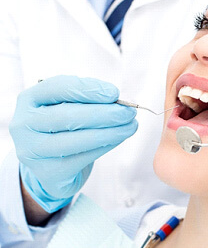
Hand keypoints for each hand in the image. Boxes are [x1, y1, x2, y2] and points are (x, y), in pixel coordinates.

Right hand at [9, 76, 137, 212]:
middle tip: (129, 112)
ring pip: (75, 140)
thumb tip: (118, 101)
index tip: (114, 93)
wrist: (52, 164)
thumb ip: (88, 100)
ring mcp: (32, 151)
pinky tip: (119, 138)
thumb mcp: (69, 106)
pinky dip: (105, 146)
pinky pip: (82, 158)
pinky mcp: (48, 172)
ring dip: (110, 132)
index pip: (57, 88)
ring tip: (131, 126)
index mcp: (29, 99)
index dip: (88, 89)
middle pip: (67, 116)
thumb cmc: (64, 127)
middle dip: (104, 113)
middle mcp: (24, 124)